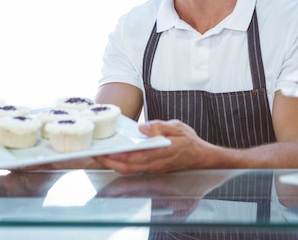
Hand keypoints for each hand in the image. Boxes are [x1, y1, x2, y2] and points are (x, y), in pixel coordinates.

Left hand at [94, 119, 215, 173]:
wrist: (202, 157)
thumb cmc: (189, 141)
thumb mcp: (177, 127)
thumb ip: (159, 127)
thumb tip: (143, 127)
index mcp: (161, 151)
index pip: (136, 156)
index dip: (120, 156)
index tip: (107, 151)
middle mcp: (156, 163)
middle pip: (128, 166)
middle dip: (110, 162)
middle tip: (95, 156)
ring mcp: (153, 168)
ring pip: (130, 170)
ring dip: (114, 165)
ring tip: (100, 157)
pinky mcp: (153, 169)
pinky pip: (134, 169)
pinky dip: (122, 165)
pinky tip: (114, 158)